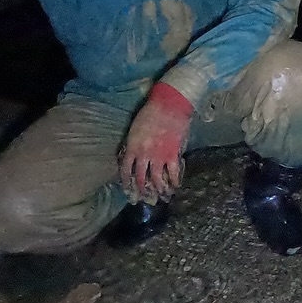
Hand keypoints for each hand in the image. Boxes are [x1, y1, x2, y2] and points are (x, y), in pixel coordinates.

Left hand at [119, 83, 193, 202]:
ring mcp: (159, 156)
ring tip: (161, 195)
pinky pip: (172, 173)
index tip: (128, 189)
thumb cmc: (150, 113)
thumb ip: (133, 145)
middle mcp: (144, 155)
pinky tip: (175, 186)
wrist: (169, 105)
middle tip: (145, 197)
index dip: (126, 182)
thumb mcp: (134, 130)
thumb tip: (134, 158)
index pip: (126, 170)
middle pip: (141, 178)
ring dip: (158, 189)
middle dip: (142, 190)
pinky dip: (174, 181)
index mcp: (132, 148)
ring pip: (156, 179)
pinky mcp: (173, 154)